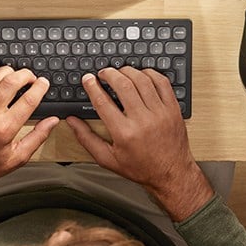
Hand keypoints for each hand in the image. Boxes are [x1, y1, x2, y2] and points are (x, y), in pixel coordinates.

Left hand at [0, 67, 58, 206]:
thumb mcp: (17, 157)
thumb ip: (37, 137)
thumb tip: (52, 122)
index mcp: (5, 129)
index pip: (28, 100)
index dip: (40, 88)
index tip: (43, 83)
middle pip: (11, 83)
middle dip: (25, 75)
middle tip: (30, 77)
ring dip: (6, 70)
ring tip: (13, 73)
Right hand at [66, 67, 212, 220]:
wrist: (171, 174)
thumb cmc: (141, 168)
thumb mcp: (108, 158)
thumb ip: (86, 138)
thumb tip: (72, 121)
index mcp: (124, 133)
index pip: (103, 102)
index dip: (92, 86)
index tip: (88, 79)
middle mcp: (143, 120)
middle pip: (123, 85)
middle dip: (109, 74)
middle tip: (103, 73)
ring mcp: (160, 113)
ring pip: (142, 80)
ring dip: (128, 71)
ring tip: (120, 73)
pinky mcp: (173, 109)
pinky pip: (162, 82)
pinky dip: (150, 74)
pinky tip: (141, 75)